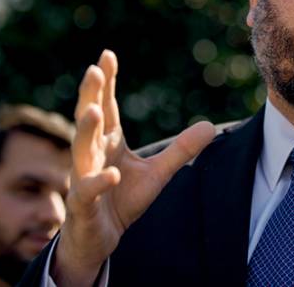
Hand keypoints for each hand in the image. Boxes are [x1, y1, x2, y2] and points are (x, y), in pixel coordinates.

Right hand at [51, 50, 214, 286]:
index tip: (107, 55)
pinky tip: (113, 174)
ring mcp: (84, 177)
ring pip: (81, 150)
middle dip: (91, 94)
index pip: (107, 106)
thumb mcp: (158, 173)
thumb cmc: (123, 200)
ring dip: (87, 130)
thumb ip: (181, 150)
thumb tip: (211, 125)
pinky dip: (99, 181)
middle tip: (93, 70)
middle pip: (89, 119)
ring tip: (94, 110)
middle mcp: (92, 154)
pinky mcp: (82, 204)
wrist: (100, 239)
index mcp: (109, 142)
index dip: (107, 82)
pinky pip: (88, 190)